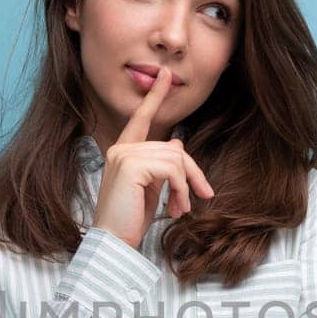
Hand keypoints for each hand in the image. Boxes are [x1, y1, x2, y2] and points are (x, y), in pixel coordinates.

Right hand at [92, 65, 215, 249]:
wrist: (113, 242)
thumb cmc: (130, 219)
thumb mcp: (150, 188)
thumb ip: (161, 164)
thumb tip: (178, 145)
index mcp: (123, 151)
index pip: (141, 118)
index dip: (154, 96)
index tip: (165, 75)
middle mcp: (120, 148)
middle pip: (173, 147)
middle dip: (193, 173)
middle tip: (203, 196)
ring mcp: (124, 155)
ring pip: (175, 158)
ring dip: (186, 186)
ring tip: (181, 209)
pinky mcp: (131, 166)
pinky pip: (171, 169)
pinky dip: (181, 189)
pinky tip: (176, 207)